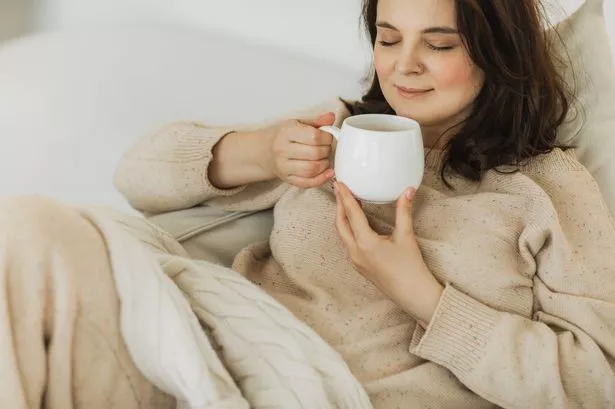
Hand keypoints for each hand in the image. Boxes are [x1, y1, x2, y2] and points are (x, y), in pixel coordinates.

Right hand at [261, 113, 336, 188]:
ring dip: (324, 165)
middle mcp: (283, 150)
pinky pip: (307, 183)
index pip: (314, 136)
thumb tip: (331, 117)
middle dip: (327, 151)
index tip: (328, 137)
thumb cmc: (284, 136)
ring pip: (311, 169)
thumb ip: (316, 121)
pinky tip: (327, 173)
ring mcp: (284, 166)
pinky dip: (321, 179)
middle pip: (315, 154)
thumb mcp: (298, 123)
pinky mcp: (287, 179)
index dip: (327, 138)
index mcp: (287, 132)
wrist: (265, 151)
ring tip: (324, 159)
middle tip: (327, 148)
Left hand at [334, 182, 443, 326]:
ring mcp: (356, 261)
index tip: (339, 183)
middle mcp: (356, 252)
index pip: (351, 214)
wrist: (413, 295)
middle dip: (339, 205)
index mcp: (365, 243)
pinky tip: (356, 223)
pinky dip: (349, 229)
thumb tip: (408, 191)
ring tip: (347, 202)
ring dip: (343, 217)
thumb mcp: (406, 237)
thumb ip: (404, 211)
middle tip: (340, 190)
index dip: (345, 197)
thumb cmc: (411, 268)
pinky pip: (348, 243)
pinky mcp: (360, 266)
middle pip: (341, 224)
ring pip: (343, 234)